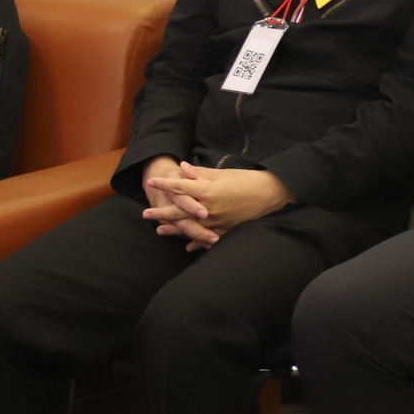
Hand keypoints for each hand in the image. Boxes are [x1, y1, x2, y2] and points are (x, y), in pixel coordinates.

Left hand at [144, 162, 291, 239]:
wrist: (269, 194)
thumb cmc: (245, 180)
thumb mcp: (221, 173)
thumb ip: (200, 173)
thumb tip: (182, 168)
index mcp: (207, 191)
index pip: (180, 187)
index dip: (164, 184)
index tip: (151, 182)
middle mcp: (208, 209)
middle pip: (179, 212)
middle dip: (161, 212)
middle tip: (145, 213)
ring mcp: (216, 223)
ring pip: (189, 228)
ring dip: (173, 229)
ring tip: (159, 230)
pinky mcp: (225, 231)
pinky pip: (206, 239)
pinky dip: (195, 243)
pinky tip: (186, 246)